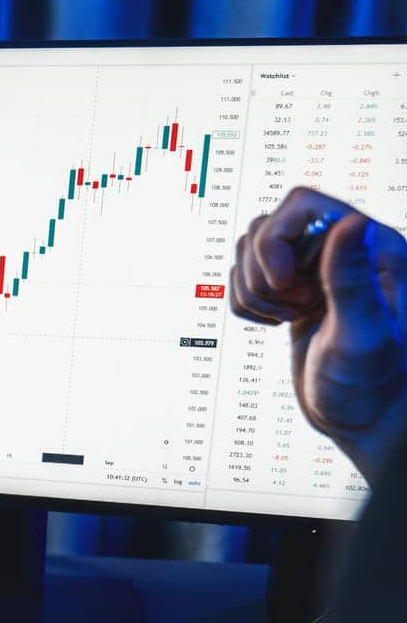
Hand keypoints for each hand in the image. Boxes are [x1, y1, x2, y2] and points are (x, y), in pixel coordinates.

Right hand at [230, 187, 406, 482]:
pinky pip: (244, 280)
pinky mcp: (294, 294)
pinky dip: (248, 304)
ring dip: (253, 290)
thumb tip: (351, 222)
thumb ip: (353, 278)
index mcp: (370, 247)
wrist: (368, 417)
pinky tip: (280, 324)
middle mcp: (342, 251)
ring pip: (250, 252)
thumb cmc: (377, 384)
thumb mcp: (364, 335)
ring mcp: (315, 272)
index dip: (277, 238)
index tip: (284, 282)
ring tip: (289, 318)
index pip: (301, 204)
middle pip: (267, 226)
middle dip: (263, 273)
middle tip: (294, 308)